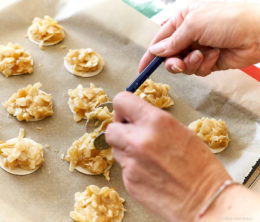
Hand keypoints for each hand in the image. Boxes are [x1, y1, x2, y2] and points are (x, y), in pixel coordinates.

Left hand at [105, 92, 230, 221]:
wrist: (206, 200)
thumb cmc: (200, 165)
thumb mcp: (180, 131)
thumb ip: (153, 122)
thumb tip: (135, 118)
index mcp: (156, 121)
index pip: (122, 101)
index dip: (123, 108)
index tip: (126, 114)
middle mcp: (139, 139)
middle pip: (111, 129)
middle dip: (119, 131)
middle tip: (132, 136)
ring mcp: (132, 162)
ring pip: (115, 148)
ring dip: (125, 149)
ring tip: (146, 157)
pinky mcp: (129, 181)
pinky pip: (123, 167)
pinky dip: (132, 167)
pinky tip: (150, 172)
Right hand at [139, 1, 259, 75]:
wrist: (258, 33)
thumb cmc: (228, 20)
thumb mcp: (193, 25)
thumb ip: (172, 41)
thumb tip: (155, 51)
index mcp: (182, 19)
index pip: (160, 40)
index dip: (150, 55)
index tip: (143, 68)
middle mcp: (189, 34)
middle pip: (169, 56)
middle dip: (174, 62)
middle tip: (179, 64)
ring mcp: (198, 48)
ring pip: (183, 65)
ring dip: (191, 63)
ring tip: (203, 55)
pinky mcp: (208, 61)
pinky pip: (197, 69)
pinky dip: (205, 64)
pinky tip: (215, 55)